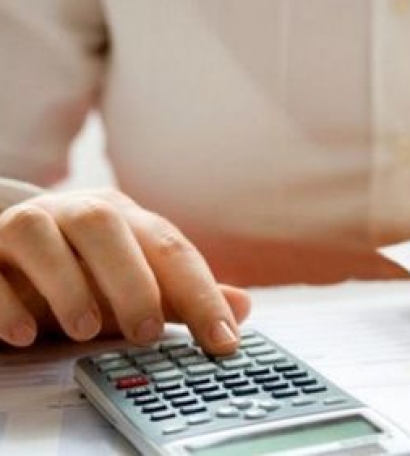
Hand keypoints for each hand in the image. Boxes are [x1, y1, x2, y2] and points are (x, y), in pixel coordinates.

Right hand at [0, 188, 249, 353]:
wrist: (9, 254)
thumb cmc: (85, 272)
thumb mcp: (137, 283)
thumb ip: (183, 296)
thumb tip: (243, 308)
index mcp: (123, 219)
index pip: (170, 247)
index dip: (201, 293)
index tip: (223, 340)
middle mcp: (72, 213)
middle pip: (104, 226)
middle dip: (131, 280)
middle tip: (147, 333)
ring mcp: (21, 228)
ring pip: (40, 235)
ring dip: (67, 284)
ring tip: (87, 331)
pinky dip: (6, 303)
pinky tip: (26, 336)